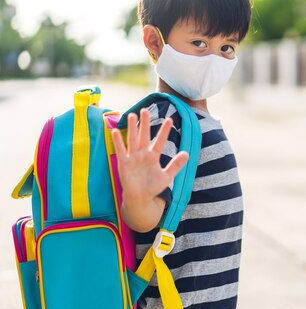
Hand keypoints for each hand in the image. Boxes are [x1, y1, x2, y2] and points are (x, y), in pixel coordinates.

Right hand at [111, 109, 188, 229]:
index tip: (170, 119)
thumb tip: (187, 153)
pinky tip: (115, 131)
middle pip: (144, 136)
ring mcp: (133, 158)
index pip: (160, 140)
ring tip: (132, 115)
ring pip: (132, 139)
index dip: (165, 131)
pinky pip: (121, 151)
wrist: (140, 198)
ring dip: (132, 128)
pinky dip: (118, 142)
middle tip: (145, 110)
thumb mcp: (167, 176)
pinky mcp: (124, 164)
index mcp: (153, 156)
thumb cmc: (153, 187)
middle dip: (145, 123)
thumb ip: (176, 165)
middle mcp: (143, 154)